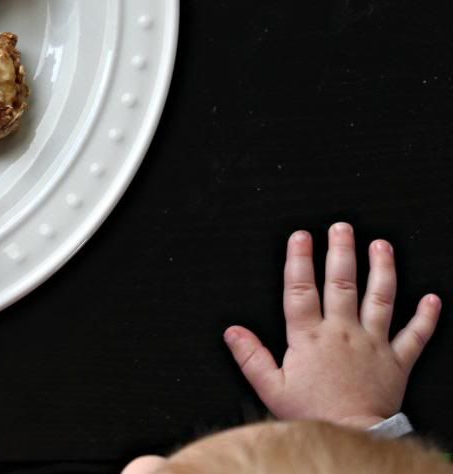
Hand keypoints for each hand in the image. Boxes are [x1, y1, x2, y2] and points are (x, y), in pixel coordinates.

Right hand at [224, 222, 441, 427]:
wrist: (352, 437)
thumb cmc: (312, 414)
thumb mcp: (270, 387)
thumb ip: (251, 356)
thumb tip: (232, 331)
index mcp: (309, 337)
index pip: (301, 289)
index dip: (299, 260)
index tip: (301, 236)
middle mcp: (342, 332)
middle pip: (342, 283)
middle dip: (341, 252)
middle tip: (342, 227)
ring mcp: (373, 344)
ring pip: (380, 299)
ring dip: (382, 270)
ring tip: (382, 246)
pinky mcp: (397, 362)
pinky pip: (415, 336)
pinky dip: (426, 317)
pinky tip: (433, 298)